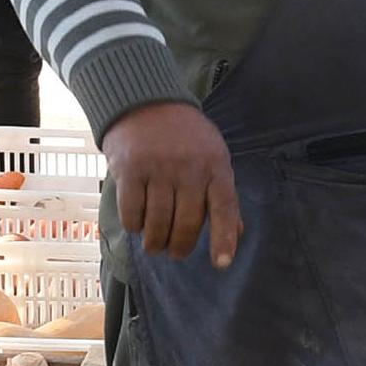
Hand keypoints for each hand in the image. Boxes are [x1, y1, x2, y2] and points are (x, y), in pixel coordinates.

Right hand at [103, 101, 241, 266]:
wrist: (145, 101)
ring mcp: (158, 168)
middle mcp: (188, 167)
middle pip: (188, 223)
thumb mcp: (212, 156)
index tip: (221, 264)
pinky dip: (134, 226)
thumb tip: (236, 234)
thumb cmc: (185, 136)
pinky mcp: (129, 170)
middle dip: (181, 247)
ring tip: (155, 245)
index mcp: (215, 165)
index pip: (224, 207)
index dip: (224, 238)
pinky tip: (137, 223)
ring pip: (158, 223)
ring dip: (155, 242)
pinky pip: (132, 213)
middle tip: (175, 252)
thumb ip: (222, 195)